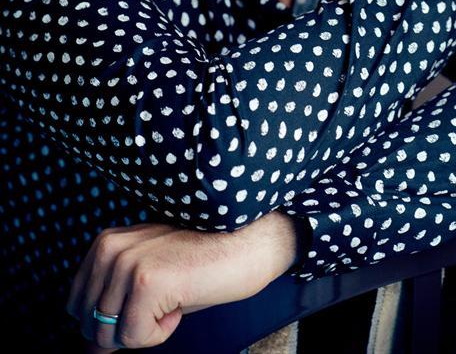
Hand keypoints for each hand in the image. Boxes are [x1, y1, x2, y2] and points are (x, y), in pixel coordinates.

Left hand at [67, 212, 300, 349]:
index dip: (115, 319)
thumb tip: (89, 351)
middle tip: (166, 298)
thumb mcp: (148, 283)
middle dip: (129, 327)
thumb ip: (113, 308)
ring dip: (147, 329)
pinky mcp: (146, 281)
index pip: (78, 308)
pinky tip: (183, 299)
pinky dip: (162, 332)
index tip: (150, 298)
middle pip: (92, 328)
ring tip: (175, 295)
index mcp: (105, 244)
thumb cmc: (202, 264)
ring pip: (109, 337)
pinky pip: (134, 337)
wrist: (246, 243)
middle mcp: (109, 249)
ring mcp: (126, 263)